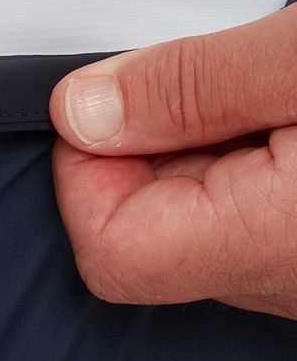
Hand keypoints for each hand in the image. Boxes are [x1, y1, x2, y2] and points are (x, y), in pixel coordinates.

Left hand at [49, 1, 296, 319]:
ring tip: (259, 93)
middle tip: (206, 82)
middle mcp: (284, 277)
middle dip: (145, 144)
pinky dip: (236, 154)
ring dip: (195, 145)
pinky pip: (237, 211)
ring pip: (190, 218)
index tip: (110, 100)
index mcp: (272, 241)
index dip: (87, 165)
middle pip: (142, 230)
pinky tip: (273, 113)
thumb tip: (83, 110)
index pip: (109, 248)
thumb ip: (190, 88)